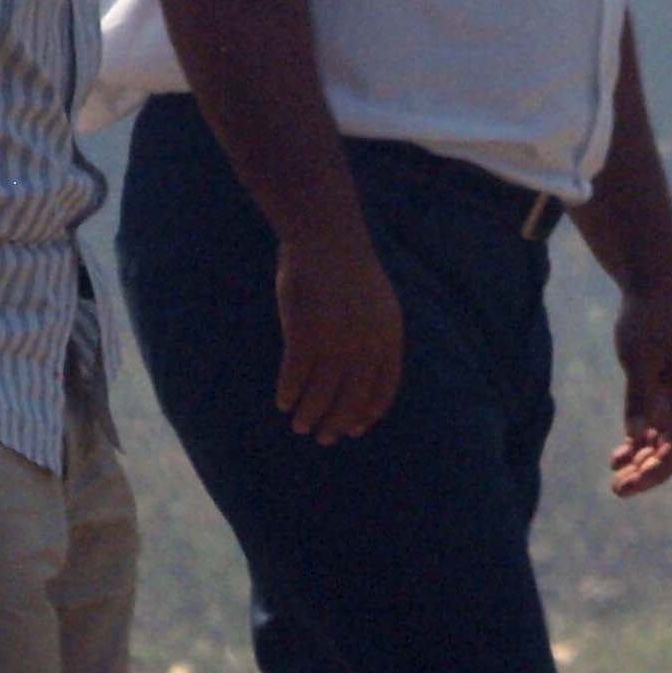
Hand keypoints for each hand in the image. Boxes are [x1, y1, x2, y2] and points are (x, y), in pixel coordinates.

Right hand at [276, 222, 403, 444]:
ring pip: (321, 394)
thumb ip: (374, 336)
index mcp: (389, 336)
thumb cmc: (347, 268)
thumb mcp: (376, 303)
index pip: (383, 389)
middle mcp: (365, 344)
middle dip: (336, 424)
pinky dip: (288, 393)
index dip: (368, 413)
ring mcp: (334, 340)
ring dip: (309, 414)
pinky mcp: (303, 334)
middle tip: (322, 436)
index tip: (354, 428)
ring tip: (299, 425)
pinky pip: (295, 376)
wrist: (326, 235)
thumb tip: (360, 374)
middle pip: (352, 399)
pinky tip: (282, 401)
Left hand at [611, 285, 671, 496]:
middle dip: (649, 472)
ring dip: (642, 461)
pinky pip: (653, 425)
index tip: (637, 482)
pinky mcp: (660, 388)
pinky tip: (617, 456)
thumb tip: (636, 435)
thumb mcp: (639, 358)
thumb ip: (639, 396)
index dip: (663, 467)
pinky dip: (637, 442)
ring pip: (663, 440)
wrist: (651, 288)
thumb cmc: (646, 320)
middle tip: (619, 490)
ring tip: (616, 480)